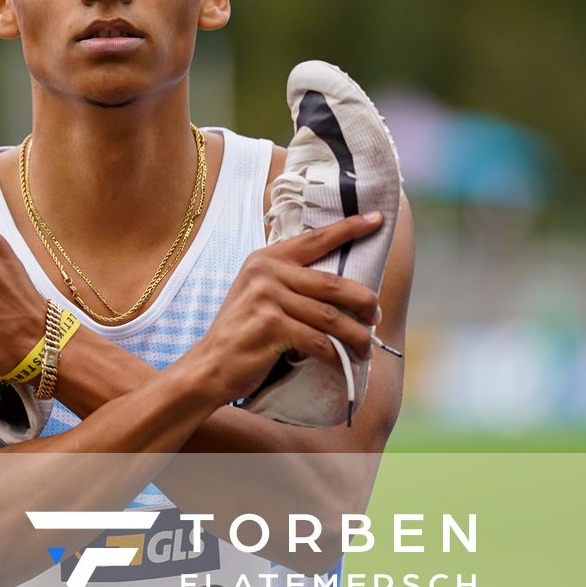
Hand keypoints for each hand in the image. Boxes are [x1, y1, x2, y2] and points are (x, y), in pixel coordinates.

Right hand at [189, 212, 383, 404]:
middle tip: (376, 317)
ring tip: (366, 348)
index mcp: (265, 260)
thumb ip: (289, 283)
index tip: (377, 219)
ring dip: (356, 336)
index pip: (315, 239)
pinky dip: (337, 356)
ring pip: (331, 316)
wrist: (208, 366)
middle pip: (333, 284)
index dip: (349, 229)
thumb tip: (340, 288)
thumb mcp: (259, 296)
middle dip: (364, 302)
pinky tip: (345, 365)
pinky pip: (319, 342)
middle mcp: (265, 273)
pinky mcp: (270, 327)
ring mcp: (266, 298)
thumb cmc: (242, 334)